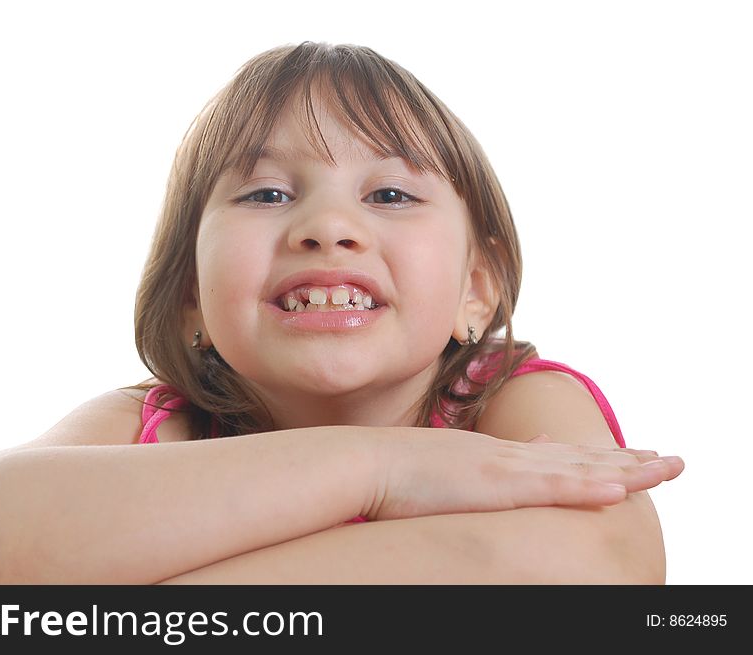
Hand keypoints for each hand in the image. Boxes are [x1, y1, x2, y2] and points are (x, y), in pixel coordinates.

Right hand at [366, 428, 683, 520]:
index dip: (597, 458)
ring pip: (580, 469)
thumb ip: (479, 468)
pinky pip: (552, 488)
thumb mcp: (445, 469)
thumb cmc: (397, 474)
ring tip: (666, 470)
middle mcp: (509, 456)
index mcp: (496, 456)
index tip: (627, 459)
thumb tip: (496, 466)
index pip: (558, 457)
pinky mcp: (496, 484)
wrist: (369, 461)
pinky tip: (620, 489)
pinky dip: (588, 487)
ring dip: (627, 470)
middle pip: (580, 458)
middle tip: (668, 461)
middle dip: (627, 461)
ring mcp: (505, 467)